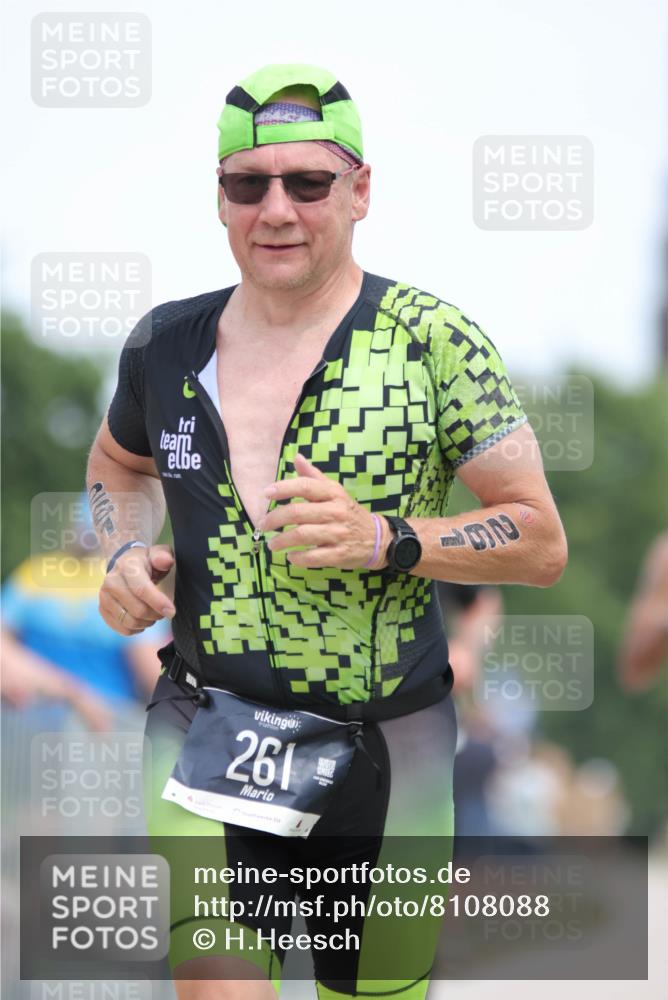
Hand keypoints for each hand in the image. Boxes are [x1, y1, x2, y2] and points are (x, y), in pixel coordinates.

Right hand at [99, 543, 174, 635]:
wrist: (125, 566)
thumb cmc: (146, 562)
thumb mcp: (157, 554)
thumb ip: (163, 556)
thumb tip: (166, 561)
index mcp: (127, 566)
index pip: (141, 589)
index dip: (158, 603)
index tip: (171, 611)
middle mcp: (111, 582)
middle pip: (138, 610)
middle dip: (156, 614)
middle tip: (164, 611)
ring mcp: (105, 597)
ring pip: (131, 622)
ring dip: (147, 622)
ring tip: (153, 613)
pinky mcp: (103, 610)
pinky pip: (123, 629)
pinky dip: (137, 628)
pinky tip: (142, 618)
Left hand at [260, 454, 389, 569]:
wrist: (377, 538)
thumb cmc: (348, 512)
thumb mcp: (335, 491)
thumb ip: (314, 476)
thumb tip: (297, 458)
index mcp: (333, 493)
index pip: (305, 486)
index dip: (283, 488)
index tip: (266, 493)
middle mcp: (335, 511)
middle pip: (297, 513)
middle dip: (274, 519)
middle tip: (263, 525)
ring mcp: (338, 534)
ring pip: (301, 535)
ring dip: (281, 540)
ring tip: (273, 544)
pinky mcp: (339, 554)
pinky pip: (313, 557)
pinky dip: (297, 558)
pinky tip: (291, 556)